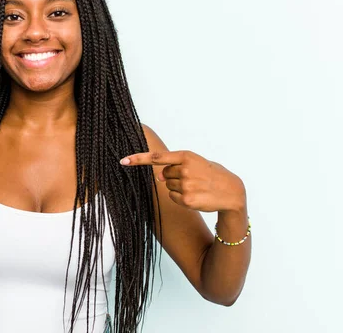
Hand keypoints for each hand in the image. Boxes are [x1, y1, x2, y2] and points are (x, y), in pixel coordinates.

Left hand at [120, 150, 245, 212]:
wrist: (232, 191)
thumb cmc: (212, 174)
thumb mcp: (196, 162)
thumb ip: (175, 165)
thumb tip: (158, 176)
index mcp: (186, 156)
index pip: (157, 157)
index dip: (138, 159)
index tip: (124, 161)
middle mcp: (185, 169)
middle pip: (162, 174)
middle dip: (172, 177)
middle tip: (191, 178)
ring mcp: (186, 185)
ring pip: (168, 186)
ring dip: (178, 187)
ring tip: (196, 187)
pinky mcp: (187, 200)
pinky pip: (173, 198)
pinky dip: (180, 198)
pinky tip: (195, 196)